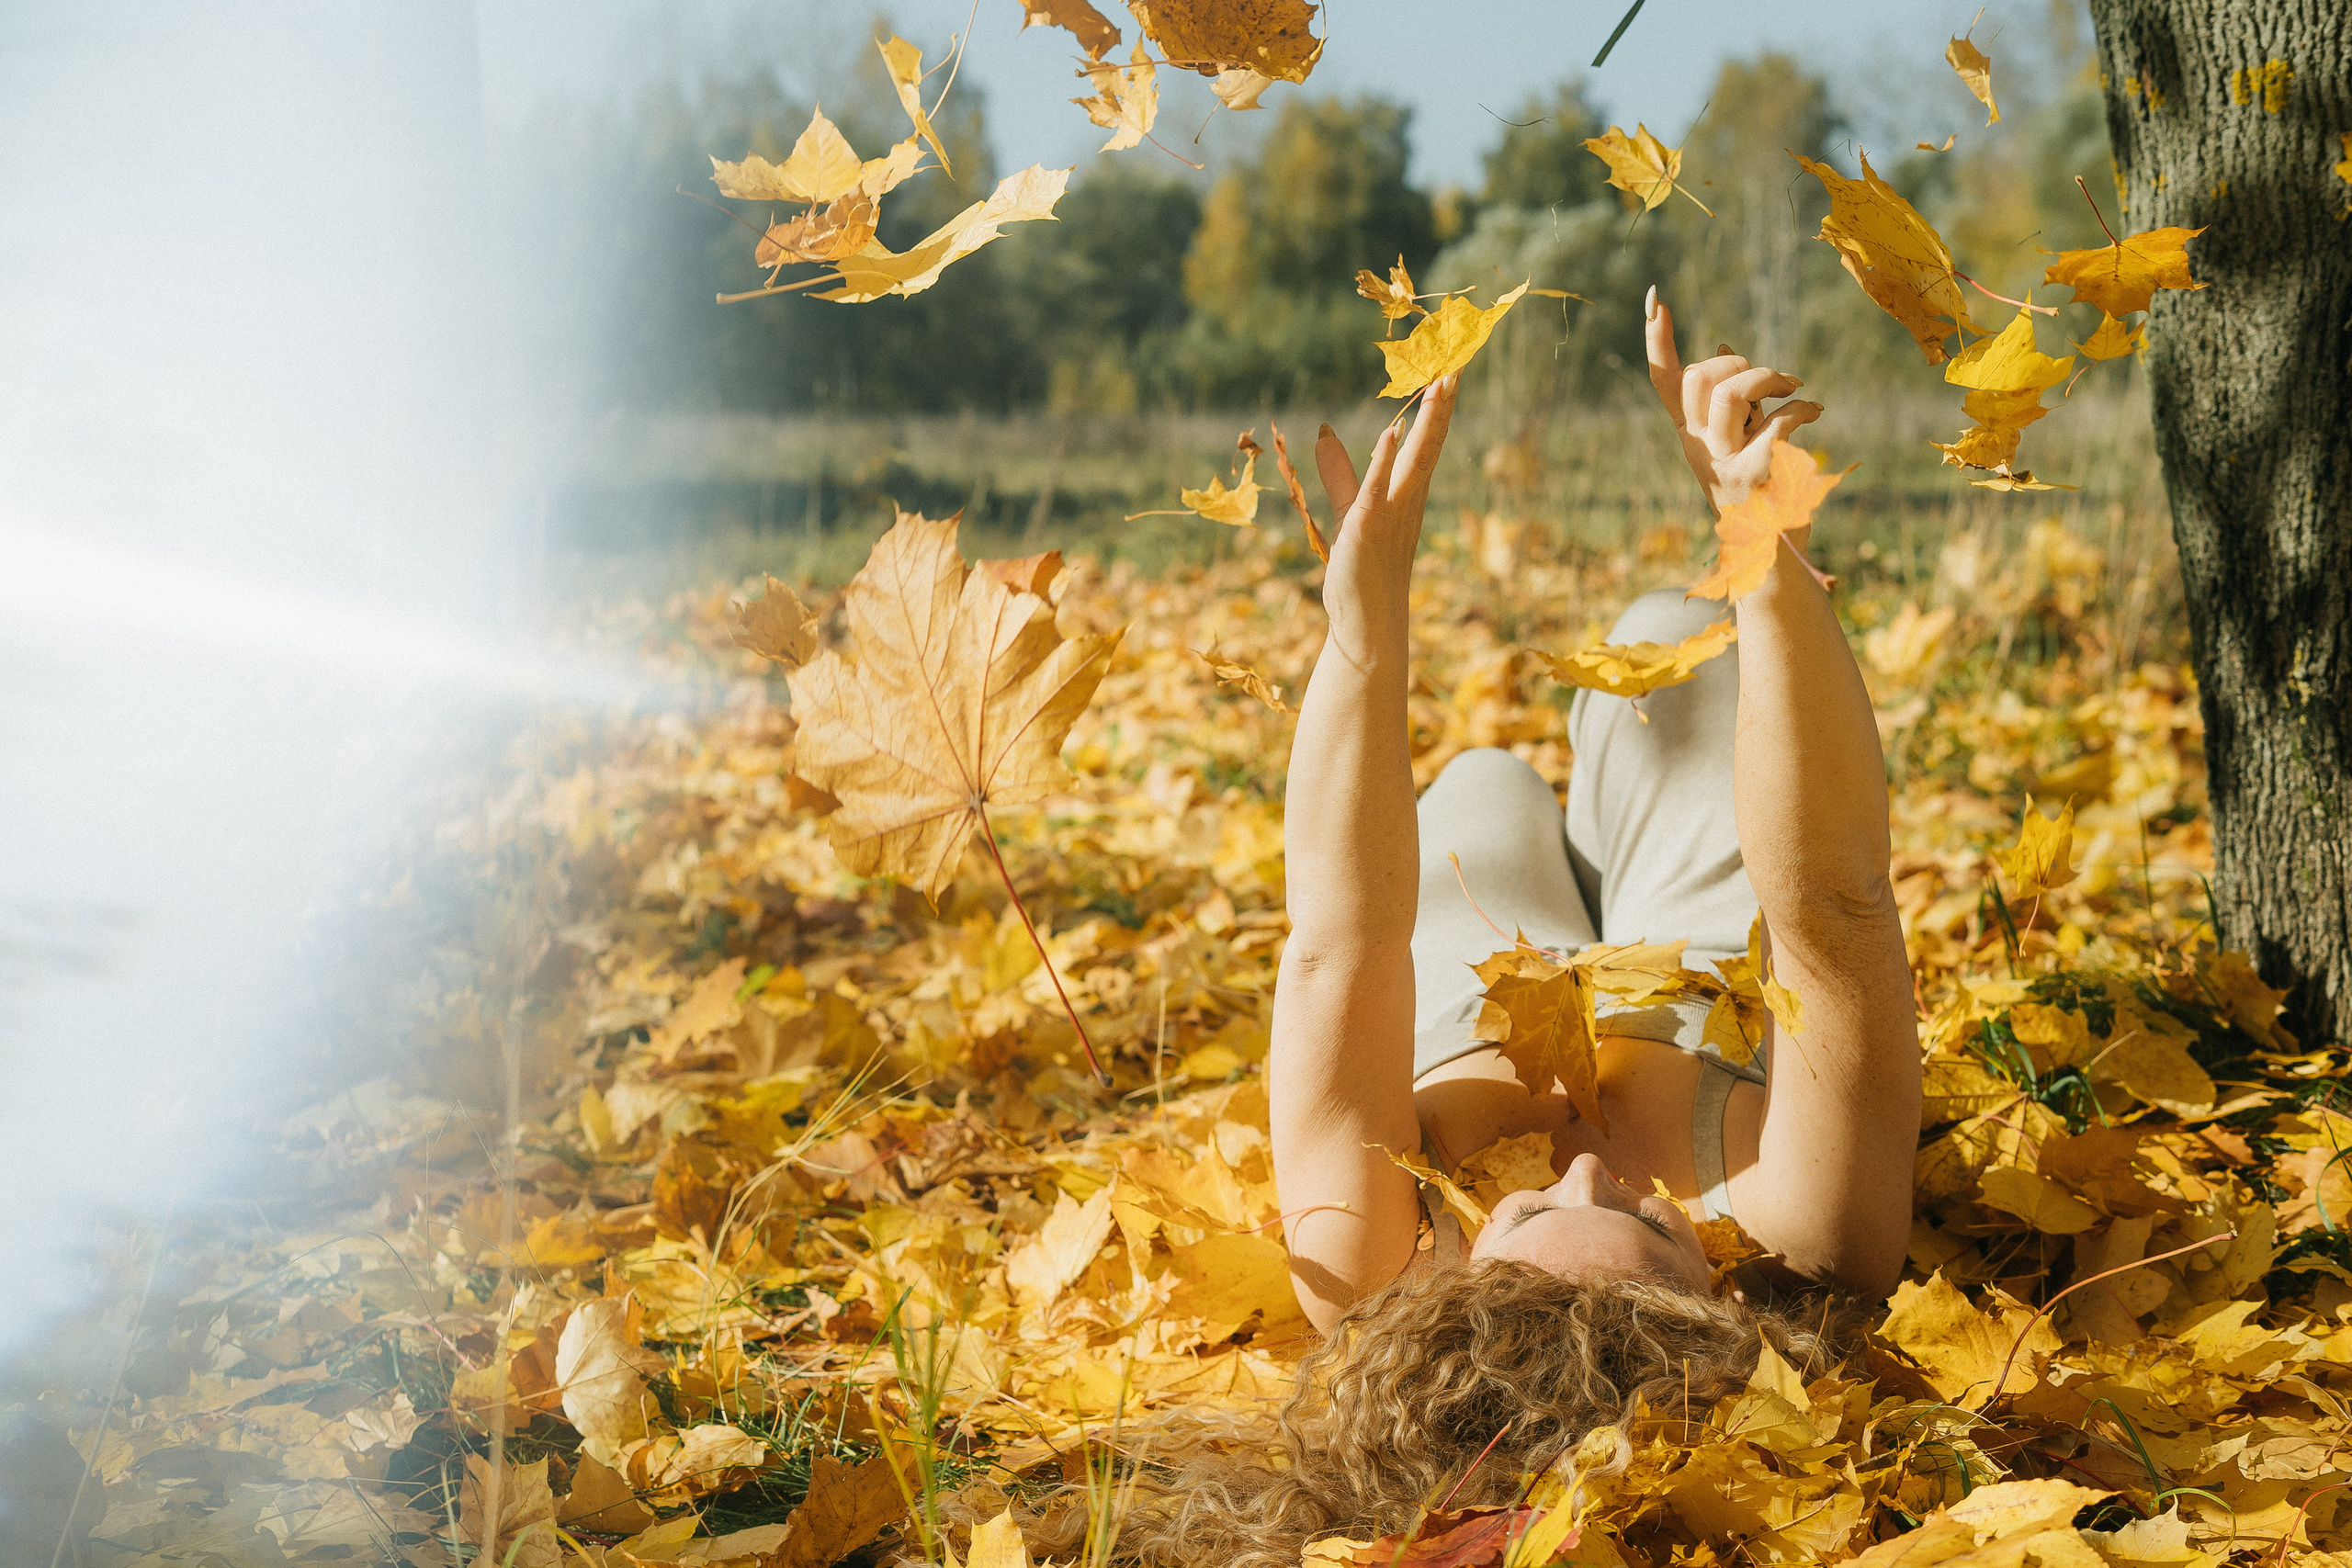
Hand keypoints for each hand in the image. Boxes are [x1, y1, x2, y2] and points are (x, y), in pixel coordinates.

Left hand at [1313, 374, 1457, 588]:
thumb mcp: (1349, 510)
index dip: (1436, 409)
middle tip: (1456, 366)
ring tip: (1440, 385)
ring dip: (1427, 422)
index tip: (1448, 373)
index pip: (1424, 443)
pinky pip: (1377, 486)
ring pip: (1414, 458)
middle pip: (1429, 444)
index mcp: (1405, 494)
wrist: (1365, 619)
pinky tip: (1392, 431)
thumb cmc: (1360, 569)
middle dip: (1442, 407)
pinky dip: (1385, 458)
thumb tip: (1324, 433)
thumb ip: (1340, 472)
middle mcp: (1406, 499)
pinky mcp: (1367, 524)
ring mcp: (1391, 511)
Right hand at [1644, 287, 1821, 515]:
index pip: (1665, 382)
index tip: (1655, 299)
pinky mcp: (1756, 474)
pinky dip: (1803, 410)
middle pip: (1700, 378)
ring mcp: (1725, 462)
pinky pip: (1779, 421)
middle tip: (1773, 382)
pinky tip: (1816, 412)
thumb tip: (1722, 347)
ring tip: (1793, 389)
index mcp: (1693, 437)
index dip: (1658, 341)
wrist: (1769, 557)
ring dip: (1769, 380)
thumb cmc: (1759, 496)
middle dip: (1740, 363)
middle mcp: (1700, 448)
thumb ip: (1730, 400)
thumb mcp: (1736, 444)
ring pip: (1729, 392)